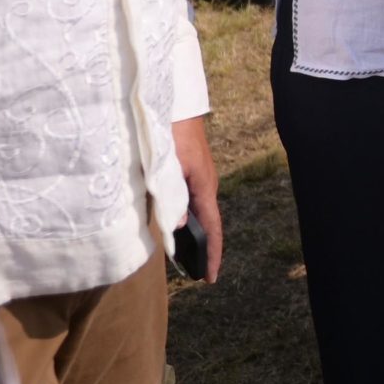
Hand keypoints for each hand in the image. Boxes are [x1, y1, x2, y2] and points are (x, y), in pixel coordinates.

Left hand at [168, 113, 222, 281]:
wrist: (173, 105)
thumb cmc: (171, 134)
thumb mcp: (170, 166)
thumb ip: (174, 197)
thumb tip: (181, 226)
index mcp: (204, 187)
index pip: (213, 229)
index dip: (212, 254)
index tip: (211, 278)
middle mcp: (204, 186)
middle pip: (209, 224)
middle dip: (206, 249)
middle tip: (198, 274)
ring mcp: (197, 178)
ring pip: (199, 213)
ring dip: (196, 235)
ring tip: (188, 257)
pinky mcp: (188, 172)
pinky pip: (190, 202)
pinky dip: (188, 220)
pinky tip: (177, 225)